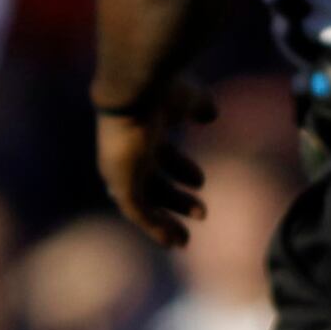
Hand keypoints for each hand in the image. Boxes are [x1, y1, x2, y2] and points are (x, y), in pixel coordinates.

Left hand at [95, 77, 213, 247]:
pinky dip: (153, 227)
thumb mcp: (188, 98)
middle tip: (202, 212)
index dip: (180, 171)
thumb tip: (210, 115)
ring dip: (165, 221)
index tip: (200, 183)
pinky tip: (170, 241)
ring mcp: (122, 169)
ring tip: (185, 240)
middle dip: (177, 200)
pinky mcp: (120, 183)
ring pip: (144, 203)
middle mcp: (130, 152)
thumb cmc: (161, 88)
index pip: (160, 157)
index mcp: (144, 131)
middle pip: (154, 183)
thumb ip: (199, 106)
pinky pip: (136, 212)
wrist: (135, 90)